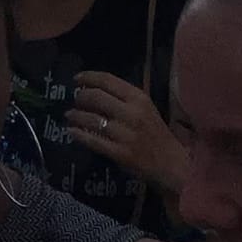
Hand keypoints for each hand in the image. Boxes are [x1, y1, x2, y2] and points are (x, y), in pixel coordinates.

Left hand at [68, 71, 187, 193]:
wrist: (172, 164)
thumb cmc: (157, 133)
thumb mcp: (145, 108)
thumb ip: (124, 98)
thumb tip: (95, 88)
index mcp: (139, 98)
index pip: (108, 80)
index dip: (88, 77)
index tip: (76, 79)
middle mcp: (131, 113)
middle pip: (96, 97)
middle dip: (80, 98)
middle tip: (75, 100)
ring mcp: (125, 134)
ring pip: (91, 119)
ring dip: (76, 115)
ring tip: (69, 115)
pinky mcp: (120, 153)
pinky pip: (93, 141)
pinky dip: (79, 134)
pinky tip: (71, 131)